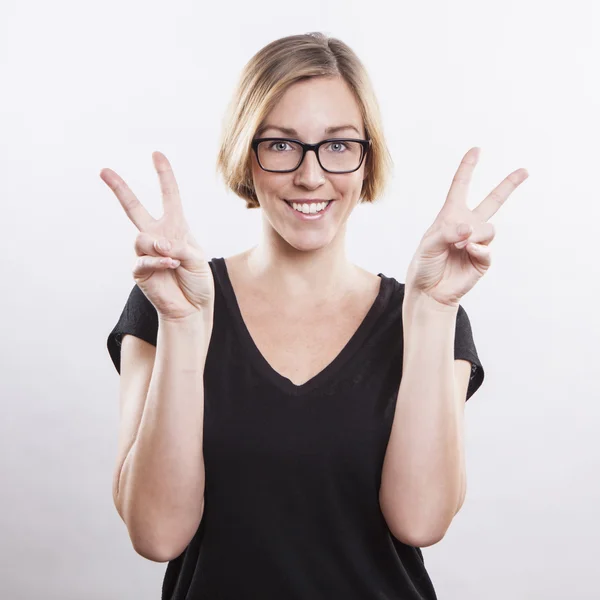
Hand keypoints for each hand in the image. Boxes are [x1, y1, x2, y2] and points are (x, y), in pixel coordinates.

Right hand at [100, 151, 214, 321]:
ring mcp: (146, 253)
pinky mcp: (139, 271)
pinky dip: (158, 262)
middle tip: (104, 170)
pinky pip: (143, 260)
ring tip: (172, 257)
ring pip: (141, 237)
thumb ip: (179, 246)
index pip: (169, 196)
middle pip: (134, 208)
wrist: (192, 308)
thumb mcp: (197, 259)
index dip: (164, 175)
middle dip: (120, 189)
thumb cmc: (198, 281)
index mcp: (176, 227)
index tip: (156, 154)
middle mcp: (158, 236)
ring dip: (158, 246)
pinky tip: (170, 266)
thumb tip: (157, 244)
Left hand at [404, 147, 528, 308]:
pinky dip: (477, 250)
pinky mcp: (483, 259)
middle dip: (508, 185)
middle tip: (525, 170)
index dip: (468, 168)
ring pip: (489, 228)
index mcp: (450, 216)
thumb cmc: (425, 265)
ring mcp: (477, 242)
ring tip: (460, 246)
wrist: (430, 291)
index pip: (461, 187)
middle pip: (493, 201)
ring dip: (474, 235)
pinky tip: (467, 253)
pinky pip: (487, 248)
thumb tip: (469, 229)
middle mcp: (467, 226)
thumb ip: (447, 233)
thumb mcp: (428, 245)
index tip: (476, 150)